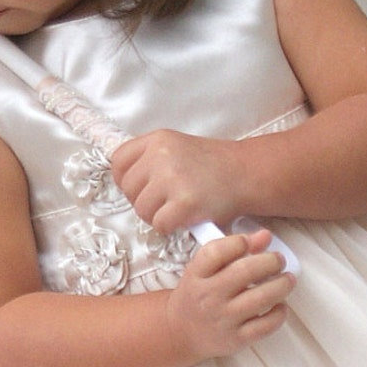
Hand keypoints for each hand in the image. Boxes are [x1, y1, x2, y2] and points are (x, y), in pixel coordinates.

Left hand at [111, 129, 244, 234]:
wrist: (247, 173)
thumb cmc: (213, 165)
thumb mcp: (178, 148)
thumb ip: (151, 160)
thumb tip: (126, 183)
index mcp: (158, 139)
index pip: (119, 161)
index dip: (126, 180)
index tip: (142, 188)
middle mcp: (161, 155)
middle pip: (128, 189)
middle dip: (143, 201)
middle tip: (165, 203)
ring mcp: (173, 178)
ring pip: (141, 210)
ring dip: (156, 216)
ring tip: (176, 210)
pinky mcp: (185, 203)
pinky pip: (159, 224)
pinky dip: (170, 227)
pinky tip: (185, 219)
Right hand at [166, 229, 292, 359]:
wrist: (181, 333)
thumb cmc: (198, 295)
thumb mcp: (204, 270)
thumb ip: (231, 249)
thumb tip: (265, 236)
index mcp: (197, 275)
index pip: (216, 252)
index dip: (239, 242)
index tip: (250, 242)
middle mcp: (208, 296)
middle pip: (245, 272)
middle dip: (270, 261)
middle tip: (279, 260)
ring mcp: (223, 319)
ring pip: (260, 298)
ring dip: (282, 285)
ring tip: (288, 279)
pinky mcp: (236, 339)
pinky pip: (265, 326)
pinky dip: (279, 313)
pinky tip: (280, 305)